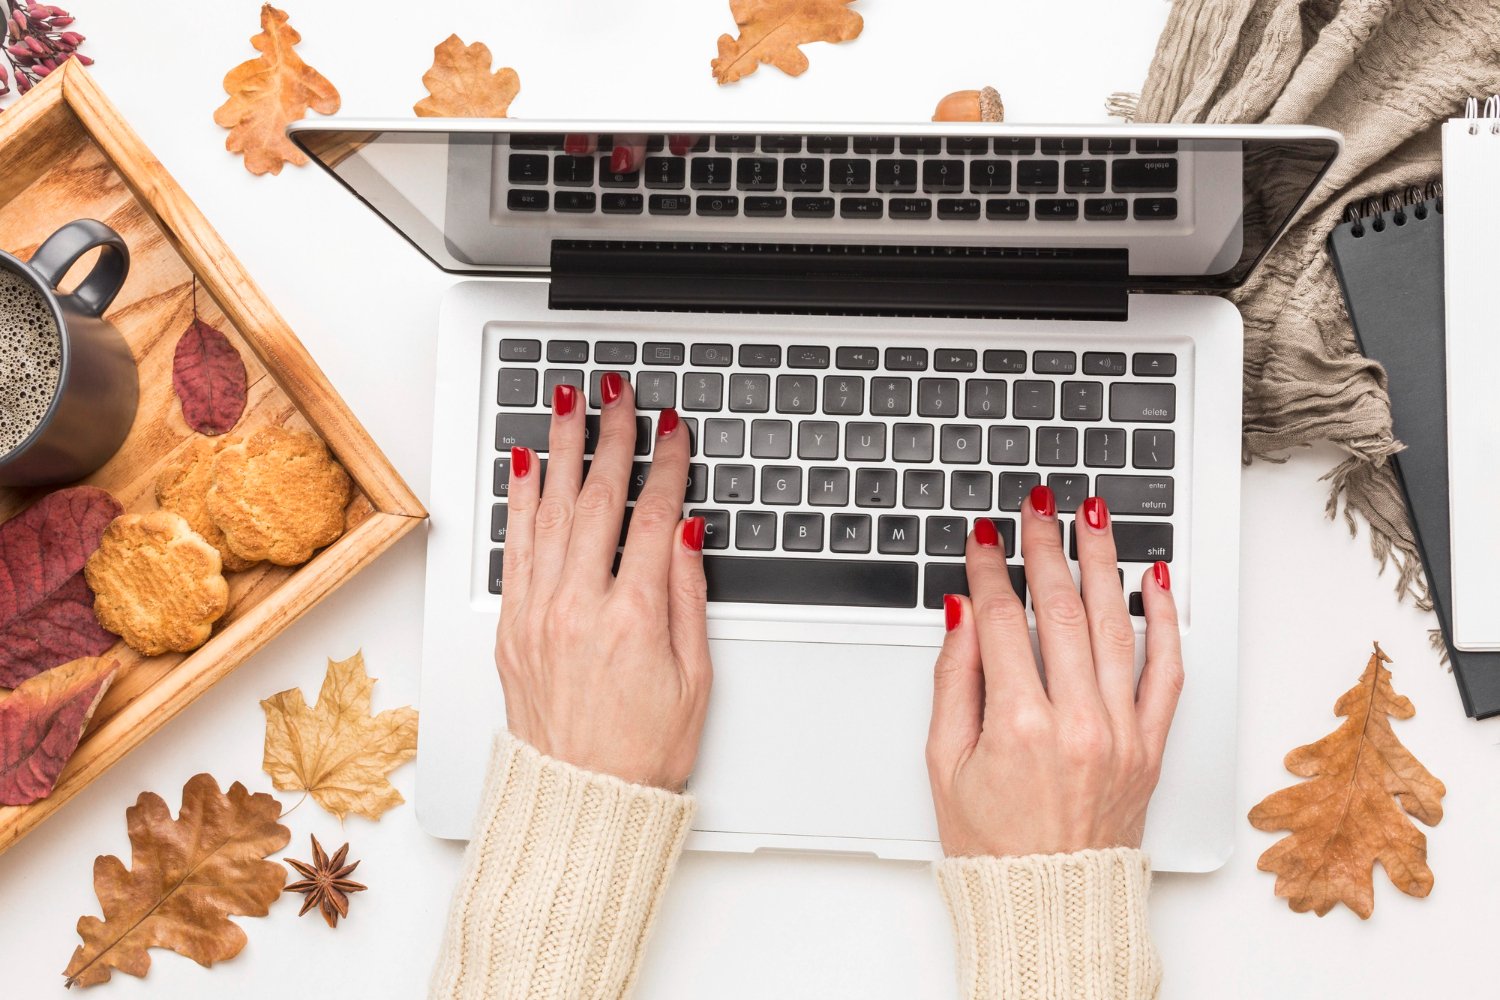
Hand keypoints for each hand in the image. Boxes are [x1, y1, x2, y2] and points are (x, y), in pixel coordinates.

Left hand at [495, 376, 711, 790]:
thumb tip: (689, 533)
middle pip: (598, 499)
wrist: (580, 801)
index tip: (672, 430)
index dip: (666, 464)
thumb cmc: (641, 751)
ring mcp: (537, 615)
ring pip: (548, 511)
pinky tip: (524, 465)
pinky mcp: (511, 627)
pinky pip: (514, 547)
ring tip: (566, 404)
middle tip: (616, 392)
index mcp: (632, 619)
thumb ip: (689, 595)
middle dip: (610, 436)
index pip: (654, 517)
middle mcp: (577, 608)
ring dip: (559, 450)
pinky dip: (519, 501)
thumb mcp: (695, 676)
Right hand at [926, 487, 1182, 856]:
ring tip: (1095, 516)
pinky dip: (1164, 622)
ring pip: (1116, 625)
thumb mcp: (945, 763)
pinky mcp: (1150, 746)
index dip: (989, 567)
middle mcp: (1077, 723)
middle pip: (1063, 609)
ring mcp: (1120, 732)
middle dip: (1047, 545)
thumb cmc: (992, 844)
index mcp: (1018, 725)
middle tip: (1040, 504)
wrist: (1051, 904)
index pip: (1004, 619)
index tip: (982, 534)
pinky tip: (1155, 581)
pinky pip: (1165, 672)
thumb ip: (954, 680)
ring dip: (1105, 562)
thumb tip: (963, 614)